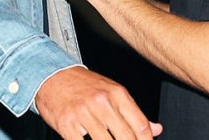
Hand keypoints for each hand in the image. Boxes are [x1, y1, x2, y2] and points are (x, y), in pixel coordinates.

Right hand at [35, 66, 162, 138]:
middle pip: (126, 137)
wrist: (52, 75)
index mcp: (118, 94)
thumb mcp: (112, 92)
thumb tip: (156, 129)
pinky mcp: (67, 124)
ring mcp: (84, 113)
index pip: (141, 126)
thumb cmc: (84, 85)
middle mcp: (102, 102)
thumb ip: (134, 113)